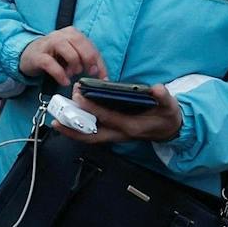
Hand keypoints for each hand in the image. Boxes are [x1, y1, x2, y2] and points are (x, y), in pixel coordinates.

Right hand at [18, 26, 105, 88]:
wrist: (28, 55)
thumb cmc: (54, 56)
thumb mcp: (72, 55)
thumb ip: (86, 61)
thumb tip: (103, 75)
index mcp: (72, 33)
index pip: (90, 46)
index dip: (99, 63)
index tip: (103, 77)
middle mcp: (60, 35)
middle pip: (80, 43)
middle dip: (88, 59)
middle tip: (88, 73)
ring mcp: (48, 44)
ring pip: (67, 51)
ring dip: (74, 65)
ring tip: (72, 74)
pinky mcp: (38, 55)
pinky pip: (51, 64)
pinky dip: (60, 74)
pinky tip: (64, 81)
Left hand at [58, 82, 183, 145]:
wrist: (170, 130)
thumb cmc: (167, 117)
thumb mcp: (169, 106)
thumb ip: (163, 97)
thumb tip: (157, 89)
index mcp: (131, 126)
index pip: (107, 117)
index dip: (92, 108)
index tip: (79, 96)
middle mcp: (120, 134)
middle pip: (92, 136)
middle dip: (74, 130)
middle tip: (57, 120)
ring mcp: (115, 136)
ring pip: (90, 137)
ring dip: (73, 132)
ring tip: (57, 123)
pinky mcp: (113, 134)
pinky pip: (93, 135)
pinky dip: (80, 130)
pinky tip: (70, 122)